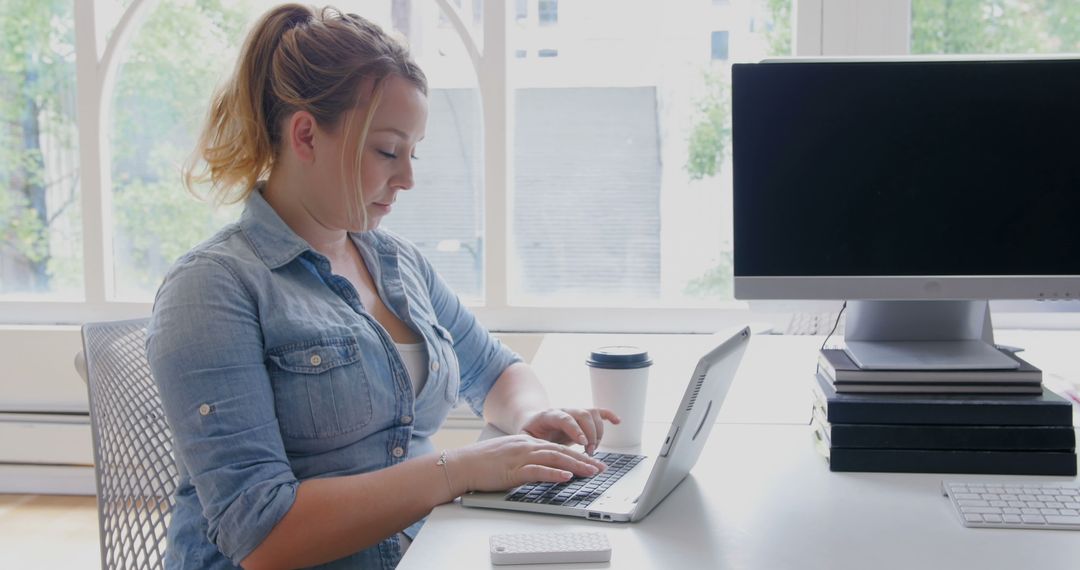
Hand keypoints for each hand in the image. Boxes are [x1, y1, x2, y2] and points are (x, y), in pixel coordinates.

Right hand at [448, 435, 607, 493]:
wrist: (461, 464)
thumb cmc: (481, 463)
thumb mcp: (509, 456)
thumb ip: (527, 460)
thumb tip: (544, 469)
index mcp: (526, 442)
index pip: (558, 447)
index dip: (578, 454)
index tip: (593, 462)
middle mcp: (526, 446)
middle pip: (561, 451)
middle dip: (584, 460)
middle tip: (601, 468)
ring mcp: (520, 457)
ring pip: (554, 458)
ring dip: (575, 465)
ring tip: (591, 472)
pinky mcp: (512, 470)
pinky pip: (537, 471)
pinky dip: (553, 473)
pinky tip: (566, 477)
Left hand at [519, 407, 620, 455]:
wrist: (532, 421)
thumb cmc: (529, 434)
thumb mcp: (525, 440)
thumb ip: (532, 445)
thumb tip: (542, 457)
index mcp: (548, 415)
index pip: (565, 418)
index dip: (576, 430)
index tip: (583, 444)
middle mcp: (563, 410)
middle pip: (583, 414)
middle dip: (591, 434)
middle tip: (589, 452)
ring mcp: (574, 412)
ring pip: (592, 414)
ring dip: (598, 432)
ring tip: (593, 449)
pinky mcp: (582, 416)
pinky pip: (598, 411)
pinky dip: (609, 415)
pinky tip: (617, 422)